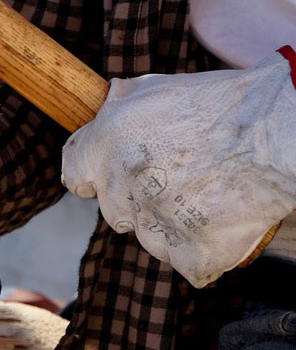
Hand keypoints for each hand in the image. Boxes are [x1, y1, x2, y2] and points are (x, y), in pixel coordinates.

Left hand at [62, 49, 295, 287]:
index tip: (117, 174)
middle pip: (116, 210)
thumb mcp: (162, 87)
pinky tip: (222, 222)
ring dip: (172, 227)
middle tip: (182, 180)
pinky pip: (186, 262)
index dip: (95, 175)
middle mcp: (121, 185)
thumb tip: (107, 102)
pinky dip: (202, 251)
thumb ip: (123, 103)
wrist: (284, 135)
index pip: (75, 174)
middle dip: (141, 200)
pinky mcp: (190, 253)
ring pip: (151, 239)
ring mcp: (154, 223)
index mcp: (106, 142)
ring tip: (208, 196)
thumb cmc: (229, 104)